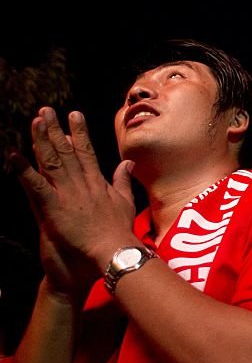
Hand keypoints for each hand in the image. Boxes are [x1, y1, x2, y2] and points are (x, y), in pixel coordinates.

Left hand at [7, 107, 135, 298]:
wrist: (113, 251)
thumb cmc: (119, 231)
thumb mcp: (125, 202)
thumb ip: (123, 180)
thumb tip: (127, 163)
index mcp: (97, 182)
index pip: (86, 151)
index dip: (79, 132)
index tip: (74, 115)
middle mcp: (81, 183)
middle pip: (66, 151)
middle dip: (55, 129)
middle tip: (46, 111)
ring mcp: (67, 193)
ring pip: (51, 161)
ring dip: (41, 140)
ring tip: (34, 122)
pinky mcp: (54, 207)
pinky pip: (35, 185)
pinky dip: (23, 170)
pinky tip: (12, 155)